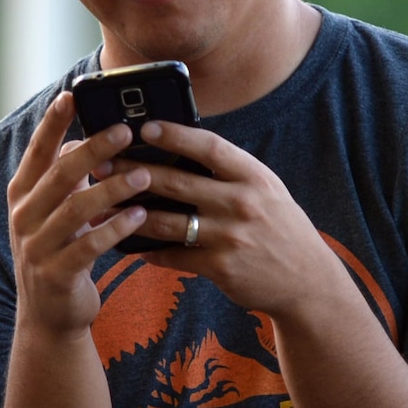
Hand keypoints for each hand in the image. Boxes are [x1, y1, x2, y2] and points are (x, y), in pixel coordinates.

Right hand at [6, 92, 157, 335]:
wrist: (49, 316)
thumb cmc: (60, 252)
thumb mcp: (54, 212)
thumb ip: (65, 179)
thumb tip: (87, 139)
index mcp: (22, 194)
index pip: (37, 151)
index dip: (53, 123)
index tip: (72, 95)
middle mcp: (23, 216)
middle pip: (59, 174)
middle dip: (94, 149)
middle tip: (126, 131)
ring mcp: (37, 246)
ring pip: (76, 208)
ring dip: (113, 188)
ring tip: (144, 174)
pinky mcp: (56, 273)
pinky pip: (89, 245)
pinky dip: (116, 228)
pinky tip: (140, 215)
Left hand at [115, 120, 343, 316]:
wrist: (306, 281)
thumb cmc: (278, 228)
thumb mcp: (264, 190)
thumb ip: (229, 172)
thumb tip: (180, 148)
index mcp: (253, 177)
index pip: (210, 147)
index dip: (175, 135)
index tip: (144, 126)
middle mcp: (243, 203)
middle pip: (178, 182)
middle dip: (134, 172)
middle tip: (101, 165)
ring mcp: (231, 236)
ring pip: (167, 221)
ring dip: (129, 214)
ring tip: (101, 205)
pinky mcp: (221, 267)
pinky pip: (174, 255)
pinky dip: (148, 251)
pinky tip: (128, 245)